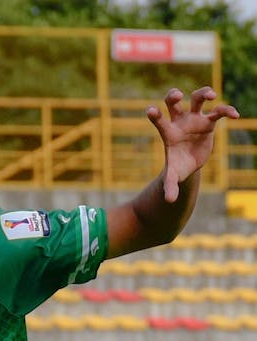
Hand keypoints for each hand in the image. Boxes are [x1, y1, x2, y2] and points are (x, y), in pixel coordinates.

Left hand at [147, 87, 239, 202]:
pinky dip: (227, 111)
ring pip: (197, 98)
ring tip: (212, 96)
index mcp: (168, 132)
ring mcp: (195, 120)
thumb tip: (169, 201)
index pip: (159, 120)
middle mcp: (180, 121)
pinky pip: (219, 112)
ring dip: (204, 93)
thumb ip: (170, 186)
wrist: (189, 164)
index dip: (155, 114)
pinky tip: (235, 115)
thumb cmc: (178, 167)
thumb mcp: (174, 177)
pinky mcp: (209, 122)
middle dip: (174, 95)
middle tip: (178, 96)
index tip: (151, 111)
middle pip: (174, 102)